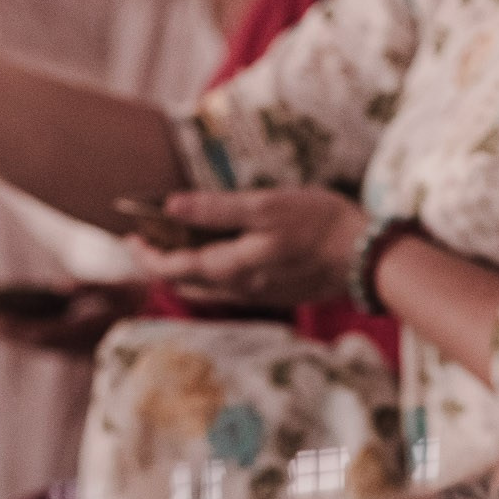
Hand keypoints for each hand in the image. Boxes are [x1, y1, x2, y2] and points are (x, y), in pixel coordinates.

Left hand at [0, 286, 144, 355]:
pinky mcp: (95, 351)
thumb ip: (91, 288)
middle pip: (43, 343)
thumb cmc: (154, 302)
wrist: (180, 328)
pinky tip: (26, 332)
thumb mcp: (124, 288)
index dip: (18, 329)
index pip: (47, 332)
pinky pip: (61, 348)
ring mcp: (92, 352)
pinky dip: (41, 340)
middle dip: (13, 335)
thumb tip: (58, 286)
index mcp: (95, 329)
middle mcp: (89, 346)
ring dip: (22, 339)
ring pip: (50, 347)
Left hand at [130, 187, 363, 309]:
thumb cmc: (319, 223)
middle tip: (143, 241)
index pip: (175, 269)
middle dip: (161, 264)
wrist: (368, 256)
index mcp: (232, 268)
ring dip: (185, 269)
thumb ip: (216, 209)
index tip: (130, 238)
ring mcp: (260, 293)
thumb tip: (170, 206)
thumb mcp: (265, 206)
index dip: (148, 255)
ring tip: (174, 246)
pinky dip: (212, 272)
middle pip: (187, 283)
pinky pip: (231, 288)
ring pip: (209, 288)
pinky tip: (217, 257)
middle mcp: (241, 288)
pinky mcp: (277, 291)